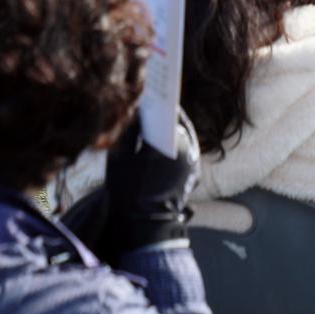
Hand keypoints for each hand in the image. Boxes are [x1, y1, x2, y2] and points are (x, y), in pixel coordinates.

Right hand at [103, 111, 199, 252]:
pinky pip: (182, 149)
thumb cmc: (128, 191)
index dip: (157, 97)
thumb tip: (136, 106)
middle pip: (175, 122)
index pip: (168, 109)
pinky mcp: (192, 172)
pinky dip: (170, 144)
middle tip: (147, 101)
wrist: (144, 228)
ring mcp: (193, 161)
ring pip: (180, 135)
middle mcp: (189, 148)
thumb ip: (130, 127)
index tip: (150, 85)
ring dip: (166, 129)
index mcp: (174, 141)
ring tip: (150, 119)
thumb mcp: (121, 155)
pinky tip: (155, 142)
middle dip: (161, 113)